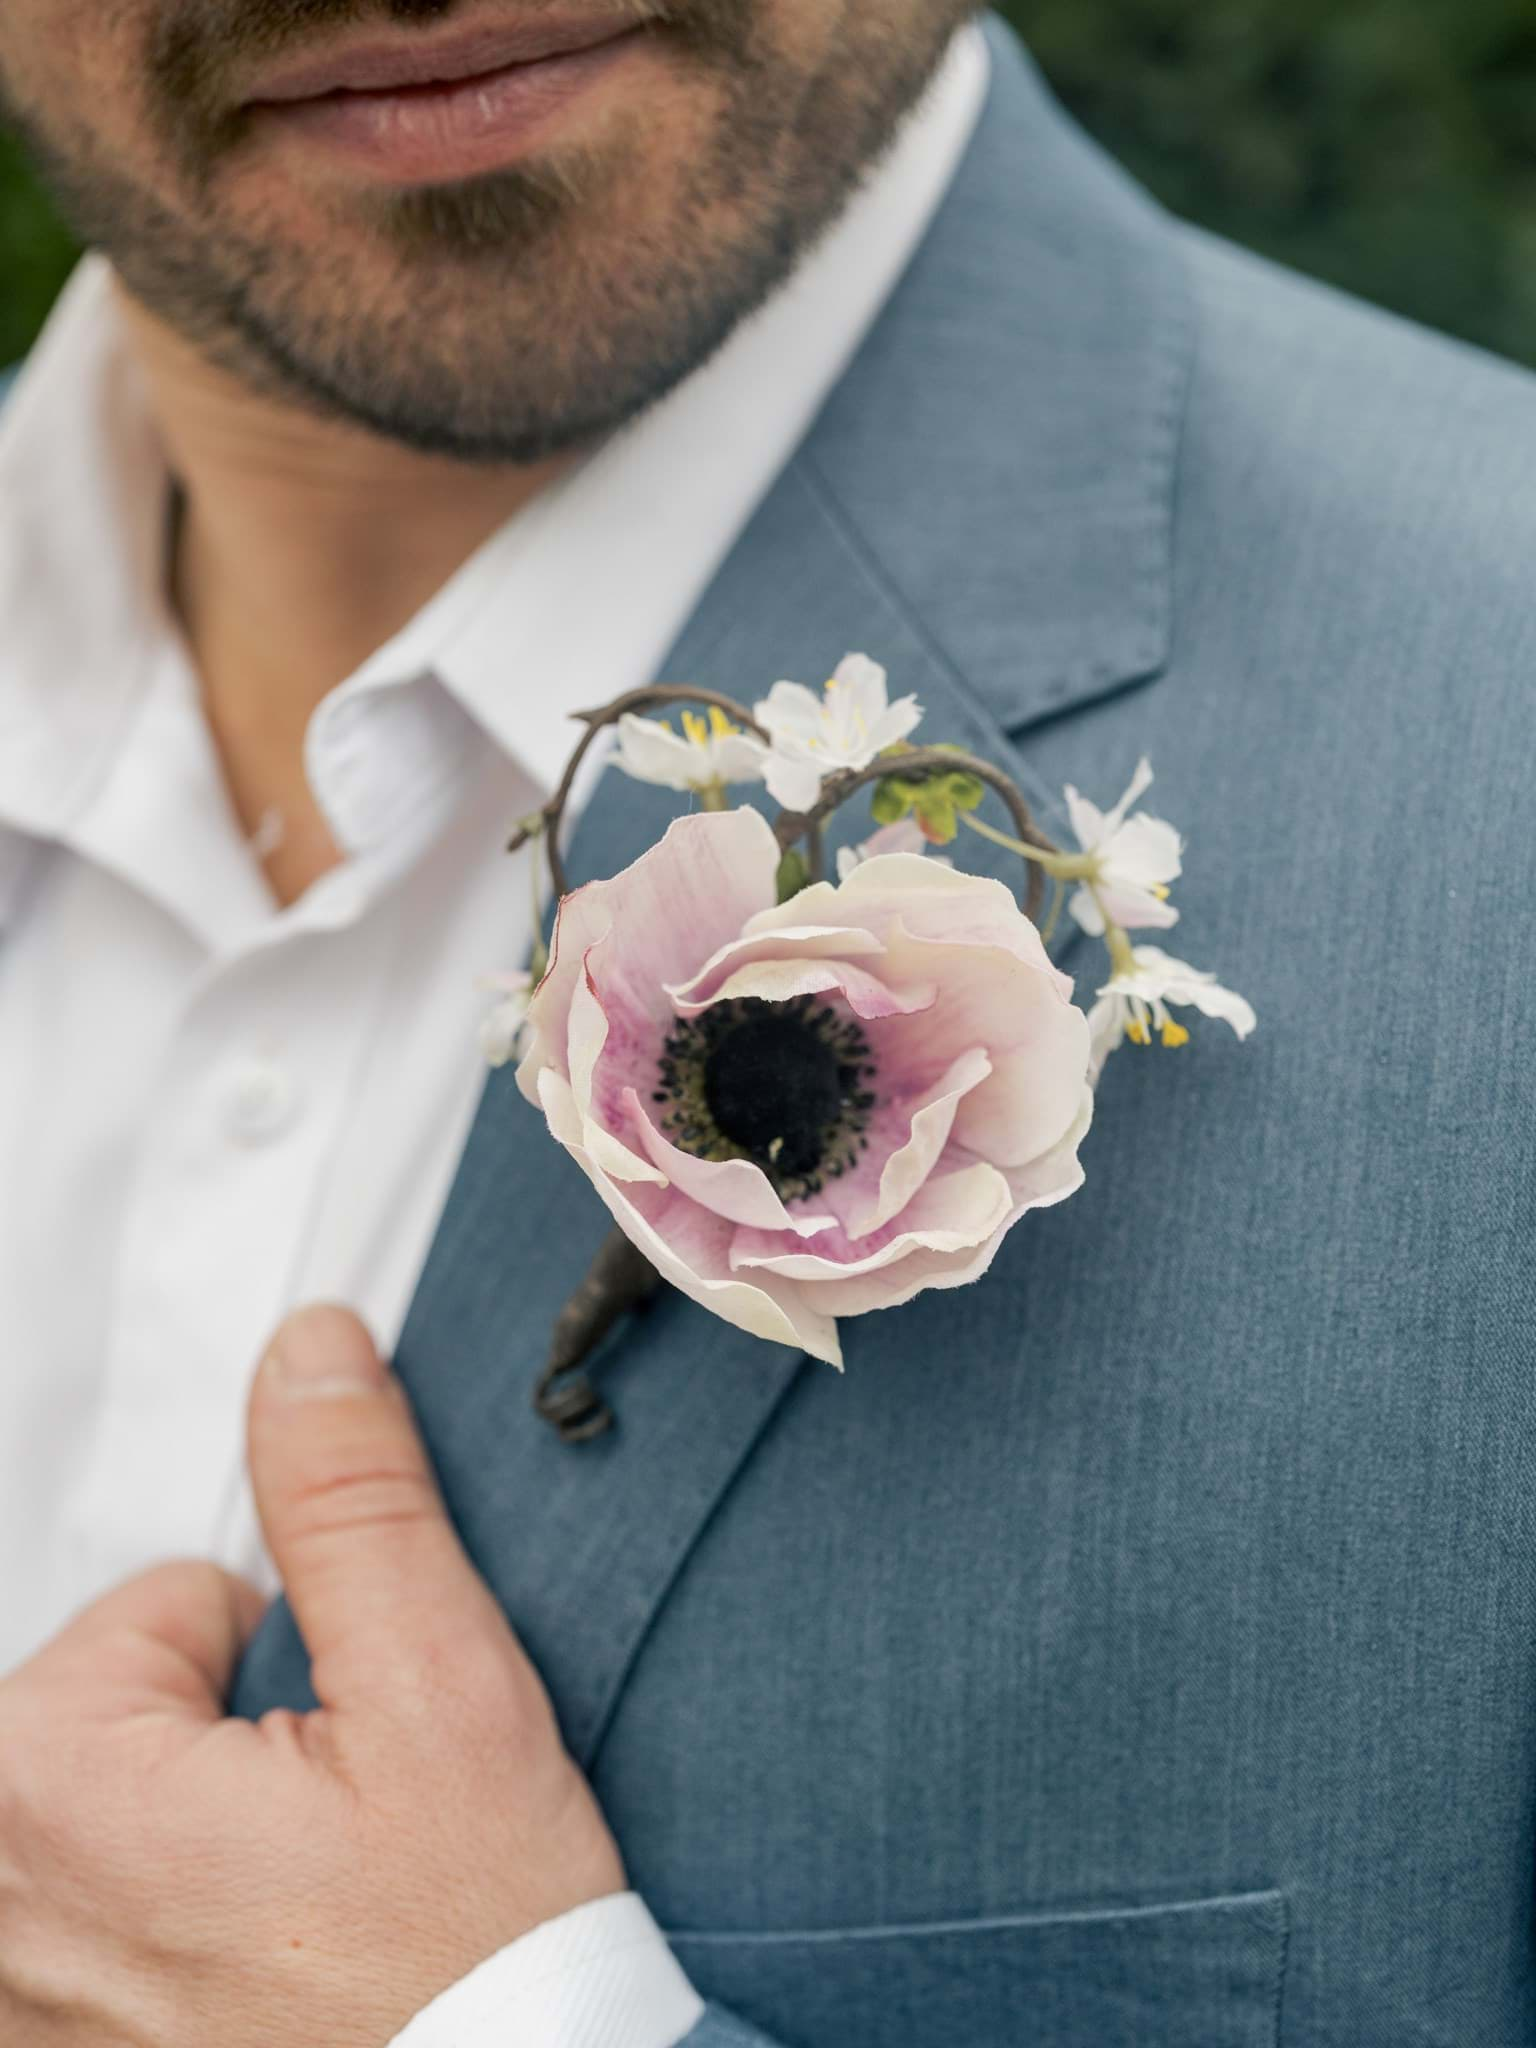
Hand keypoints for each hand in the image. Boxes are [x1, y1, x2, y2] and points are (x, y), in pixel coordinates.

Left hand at [0, 1305, 625, 2046]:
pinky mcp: (45, 2035)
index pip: (176, 1596)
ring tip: (301, 1925)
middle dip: (238, 1747)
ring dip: (207, 1843)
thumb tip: (309, 1357)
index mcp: (48, 1777)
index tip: (345, 1763)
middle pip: (132, 1703)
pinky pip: (107, 1913)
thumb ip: (353, 1505)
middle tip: (331, 1848)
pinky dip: (176, 1929)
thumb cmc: (460, 1971)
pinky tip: (262, 1978)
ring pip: (127, 1806)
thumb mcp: (438, 1695)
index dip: (295, 1661)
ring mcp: (15, 1983)